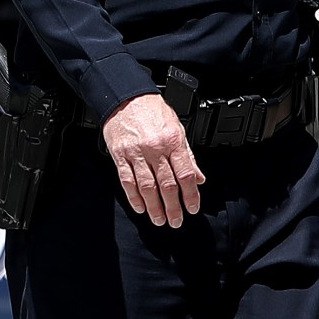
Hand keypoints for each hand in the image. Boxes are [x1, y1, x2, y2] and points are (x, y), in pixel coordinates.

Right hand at [101, 92, 203, 228]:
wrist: (126, 97)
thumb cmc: (152, 111)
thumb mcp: (178, 128)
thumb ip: (188, 155)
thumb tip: (198, 178)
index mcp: (173, 142)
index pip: (185, 175)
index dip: (190, 195)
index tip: (192, 208)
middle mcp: (156, 149)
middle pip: (167, 185)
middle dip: (173, 207)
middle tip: (176, 221)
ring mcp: (136, 153)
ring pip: (147, 187)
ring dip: (154, 207)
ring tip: (159, 219)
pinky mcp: (120, 155)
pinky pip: (127, 180)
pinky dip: (133, 197)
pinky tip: (140, 207)